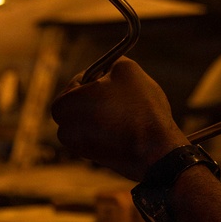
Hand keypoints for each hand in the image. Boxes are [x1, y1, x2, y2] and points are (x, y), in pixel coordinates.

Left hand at [50, 57, 187, 181]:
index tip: (114, 79)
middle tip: (120, 93)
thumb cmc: (139, 107)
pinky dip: (111, 129)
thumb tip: (108, 66)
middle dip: (98, 96)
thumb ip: (111, 62)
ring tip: (129, 111)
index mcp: (65, 104)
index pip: (77, 81)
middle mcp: (65, 129)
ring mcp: (79, 148)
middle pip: (81, 102)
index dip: (98, 76)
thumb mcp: (126, 69)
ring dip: (105, 112)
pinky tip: (130, 127)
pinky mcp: (95, 159)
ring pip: (90, 120)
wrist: (155, 149)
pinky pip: (100, 136)